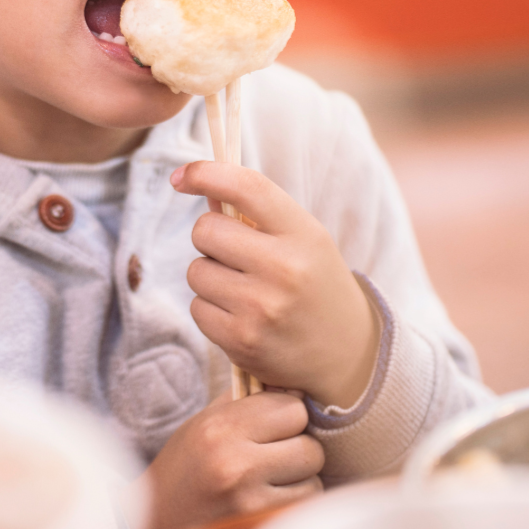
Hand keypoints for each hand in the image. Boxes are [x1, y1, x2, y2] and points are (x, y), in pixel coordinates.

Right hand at [143, 391, 322, 528]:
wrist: (159, 517)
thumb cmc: (188, 463)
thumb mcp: (208, 420)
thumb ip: (249, 399)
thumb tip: (298, 385)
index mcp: (221, 428)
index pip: (294, 408)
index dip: (288, 415)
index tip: (273, 424)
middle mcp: (234, 464)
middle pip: (310, 446)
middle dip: (298, 448)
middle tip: (273, 453)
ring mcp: (247, 501)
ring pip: (313, 480)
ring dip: (299, 479)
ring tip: (269, 478)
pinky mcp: (257, 526)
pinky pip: (303, 507)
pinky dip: (294, 501)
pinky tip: (269, 497)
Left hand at [172, 160, 378, 408]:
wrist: (347, 354)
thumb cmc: (316, 285)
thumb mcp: (304, 239)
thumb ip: (258, 214)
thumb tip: (201, 187)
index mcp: (303, 234)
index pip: (247, 188)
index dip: (206, 174)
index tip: (181, 176)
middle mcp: (284, 268)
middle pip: (205, 230)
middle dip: (210, 238)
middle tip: (234, 253)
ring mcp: (261, 307)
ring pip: (196, 270)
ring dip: (210, 276)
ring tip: (244, 290)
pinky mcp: (241, 340)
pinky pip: (197, 308)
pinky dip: (210, 310)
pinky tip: (241, 317)